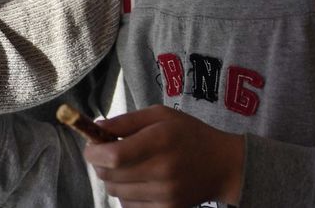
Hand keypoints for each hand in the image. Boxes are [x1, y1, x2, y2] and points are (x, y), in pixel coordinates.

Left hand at [84, 105, 243, 206]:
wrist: (223, 165)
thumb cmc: (188, 134)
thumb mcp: (160, 115)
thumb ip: (126, 121)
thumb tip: (96, 128)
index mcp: (160, 141)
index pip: (114, 156)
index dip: (94, 152)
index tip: (91, 146)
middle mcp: (162, 170)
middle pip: (110, 175)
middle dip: (100, 163)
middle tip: (107, 152)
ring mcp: (165, 194)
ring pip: (116, 192)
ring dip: (112, 178)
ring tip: (125, 165)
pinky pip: (129, 206)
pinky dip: (125, 193)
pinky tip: (137, 180)